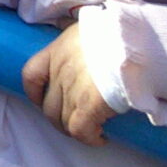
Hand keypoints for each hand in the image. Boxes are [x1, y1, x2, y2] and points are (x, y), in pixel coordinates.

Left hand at [22, 20, 116, 146]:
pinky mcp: (88, 106)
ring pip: (63, 121)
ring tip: (93, 131)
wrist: (135, 41)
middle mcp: (61, 70)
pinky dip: (89, 138)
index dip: (35, 92)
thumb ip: (83, 41)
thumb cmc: (121, 32)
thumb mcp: (94, 28)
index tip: (43, 100)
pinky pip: (80, 131)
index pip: (31, 74)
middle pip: (49, 106)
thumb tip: (85, 45)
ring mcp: (72, 90)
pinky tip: (101, 138)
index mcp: (60, 49)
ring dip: (76, 130)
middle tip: (78, 121)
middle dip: (61, 118)